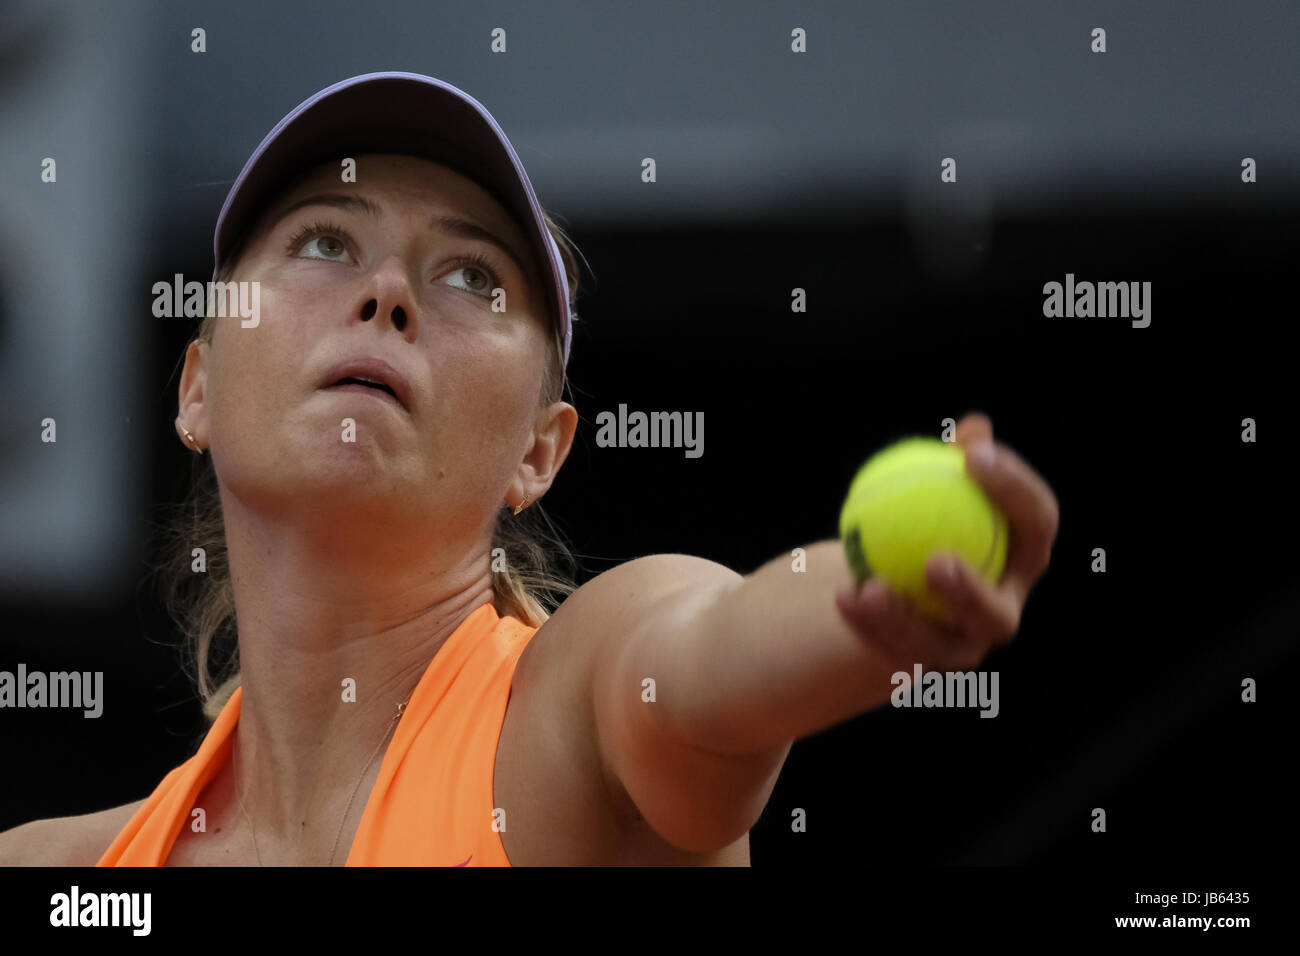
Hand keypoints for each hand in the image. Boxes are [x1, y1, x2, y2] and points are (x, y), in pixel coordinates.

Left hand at [834, 413, 1059, 670]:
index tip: (973, 457)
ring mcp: (963, 645)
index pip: (1037, 524)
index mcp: (1022, 559)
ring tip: (871, 587)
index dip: (1015, 490)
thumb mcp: (941, 488)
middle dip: (969, 592)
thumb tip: (975, 425)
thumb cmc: (933, 516)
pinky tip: (843, 595)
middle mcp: (1002, 611)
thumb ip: (956, 463)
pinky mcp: (924, 664)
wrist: (904, 578)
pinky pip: (892, 647)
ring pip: (936, 644)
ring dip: (901, 617)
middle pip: (996, 612)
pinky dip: (866, 621)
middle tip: (936, 561)